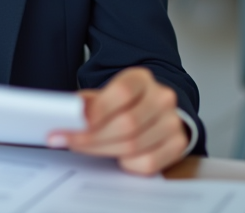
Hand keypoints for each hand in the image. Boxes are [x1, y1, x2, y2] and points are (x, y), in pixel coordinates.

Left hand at [49, 67, 189, 174]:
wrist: (150, 111)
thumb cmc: (121, 104)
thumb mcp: (103, 96)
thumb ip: (87, 104)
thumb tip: (66, 114)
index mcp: (141, 79)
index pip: (123, 92)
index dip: (99, 109)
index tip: (77, 122)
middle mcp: (162, 98)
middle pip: (128, 123)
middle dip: (93, 136)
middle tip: (68, 141)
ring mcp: (172, 122)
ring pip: (135, 145)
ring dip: (103, 150)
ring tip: (84, 147)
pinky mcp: (178, 145)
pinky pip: (148, 163)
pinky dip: (127, 164)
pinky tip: (117, 156)